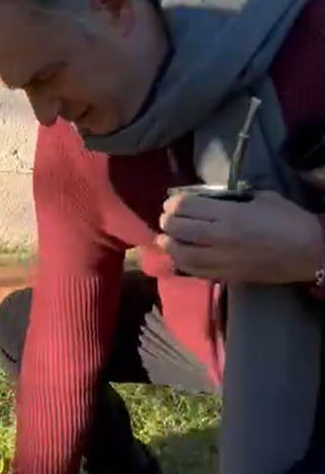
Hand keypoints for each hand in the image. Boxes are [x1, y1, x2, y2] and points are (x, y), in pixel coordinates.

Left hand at [156, 190, 322, 283]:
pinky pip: (196, 271)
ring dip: (169, 246)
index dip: (174, 204)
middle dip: (167, 223)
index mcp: (229, 216)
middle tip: (164, 219)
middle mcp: (220, 238)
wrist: (308, 253)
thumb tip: (213, 200)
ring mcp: (221, 260)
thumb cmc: (289, 221)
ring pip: (182, 255)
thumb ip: (235, 199)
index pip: (188, 207)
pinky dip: (182, 264)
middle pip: (179, 230)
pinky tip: (178, 258)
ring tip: (164, 240)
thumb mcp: (263, 198)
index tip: (170, 203)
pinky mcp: (226, 276)